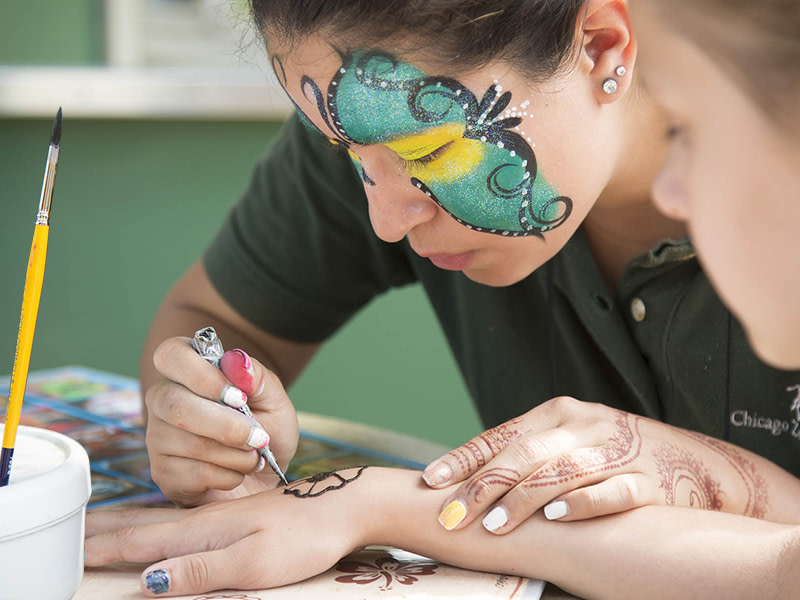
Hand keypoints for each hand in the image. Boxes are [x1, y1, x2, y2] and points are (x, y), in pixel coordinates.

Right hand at [85, 471, 365, 596]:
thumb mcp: (255, 562)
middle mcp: (207, 519)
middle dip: (104, 531)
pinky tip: (160, 524)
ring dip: (126, 523)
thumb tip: (147, 581)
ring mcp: (223, 515)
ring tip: (100, 526)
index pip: (141, 539)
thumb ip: (201, 571)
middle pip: (144, 524)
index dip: (102, 548)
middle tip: (68, 535)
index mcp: (205, 529)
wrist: (346, 504)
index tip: (66, 550)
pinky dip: (157, 521)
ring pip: (162, 519)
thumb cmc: (306, 536)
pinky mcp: (238, 517)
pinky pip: (183, 519)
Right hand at [144, 336, 298, 505]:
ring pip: (190, 443)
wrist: (266, 479)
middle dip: (226, 424)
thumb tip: (235, 358)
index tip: (239, 396)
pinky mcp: (164, 474)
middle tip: (258, 437)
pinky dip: (229, 475)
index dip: (202, 374)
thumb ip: (257, 377)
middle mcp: (164, 402)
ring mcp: (159, 439)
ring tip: (254, 455)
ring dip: (236, 454)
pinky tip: (236, 472)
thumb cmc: (266, 432)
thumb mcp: (274, 401)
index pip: (171, 354)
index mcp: (187, 374)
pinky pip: (194, 474)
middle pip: (174, 403)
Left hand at [423, 397, 768, 532]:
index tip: (431, 482)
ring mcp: (617, 451)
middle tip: (452, 515)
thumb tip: (467, 478)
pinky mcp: (648, 480)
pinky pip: (610, 491)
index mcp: (559, 414)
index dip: (464, 459)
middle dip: (482, 487)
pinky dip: (581, 503)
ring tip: (493, 525)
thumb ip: (527, 455)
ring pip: (559, 472)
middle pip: (523, 456)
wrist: (698, 463)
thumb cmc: (618, 454)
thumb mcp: (571, 441)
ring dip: (522, 499)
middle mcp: (584, 426)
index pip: (501, 437)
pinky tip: (556, 516)